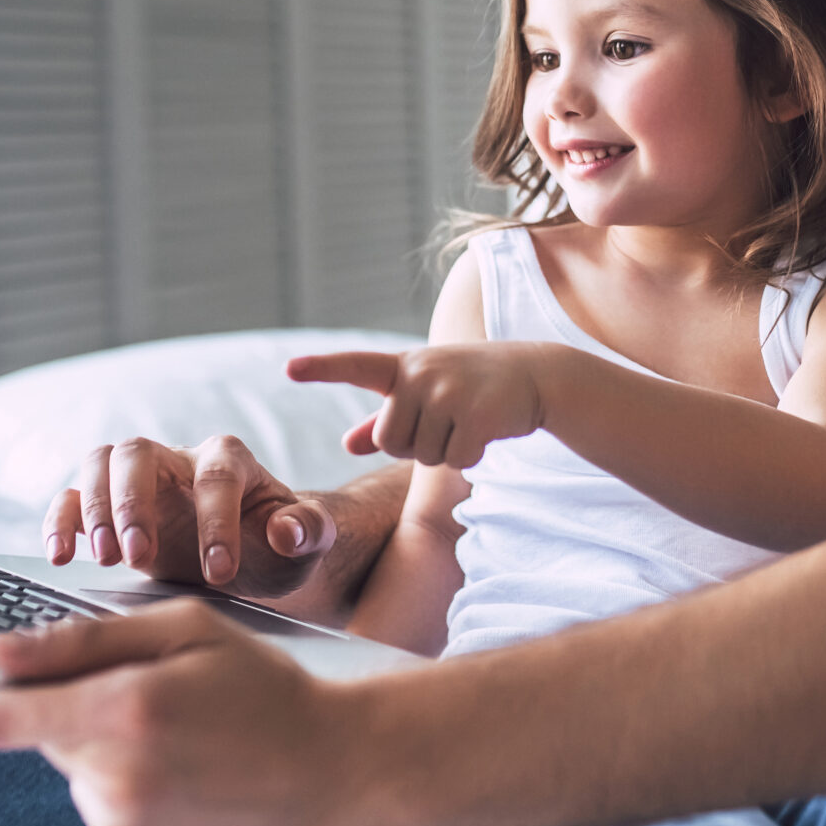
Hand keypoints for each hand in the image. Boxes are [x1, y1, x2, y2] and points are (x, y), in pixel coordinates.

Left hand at [0, 605, 394, 825]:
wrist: (341, 779)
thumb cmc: (269, 691)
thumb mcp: (188, 633)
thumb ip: (82, 641)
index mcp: (124, 709)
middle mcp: (115, 780)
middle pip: (47, 739)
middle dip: (79, 713)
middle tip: (153, 700)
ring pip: (79, 779)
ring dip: (110, 757)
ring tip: (188, 747)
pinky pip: (105, 818)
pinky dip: (131, 797)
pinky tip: (189, 785)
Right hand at [42, 436, 335, 597]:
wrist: (249, 561)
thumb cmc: (277, 547)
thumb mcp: (307, 544)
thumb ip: (309, 531)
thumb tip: (287, 530)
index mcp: (230, 460)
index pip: (215, 476)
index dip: (215, 522)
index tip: (220, 572)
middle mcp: (178, 460)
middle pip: (140, 452)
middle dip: (134, 502)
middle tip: (138, 555)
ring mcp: (139, 481)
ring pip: (101, 463)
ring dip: (97, 508)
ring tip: (106, 559)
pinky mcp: (109, 508)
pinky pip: (72, 498)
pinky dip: (61, 521)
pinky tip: (63, 557)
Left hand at [287, 345, 548, 467]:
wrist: (537, 375)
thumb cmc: (473, 385)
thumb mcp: (427, 393)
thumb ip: (385, 420)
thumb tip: (347, 445)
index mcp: (404, 367)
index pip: (356, 365)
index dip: (322, 369)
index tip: (289, 368)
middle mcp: (420, 374)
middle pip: (390, 440)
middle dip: (416, 444)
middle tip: (447, 420)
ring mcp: (449, 391)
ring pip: (422, 454)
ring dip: (446, 451)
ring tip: (468, 420)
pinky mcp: (476, 413)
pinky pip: (455, 460)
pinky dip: (471, 456)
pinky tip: (486, 431)